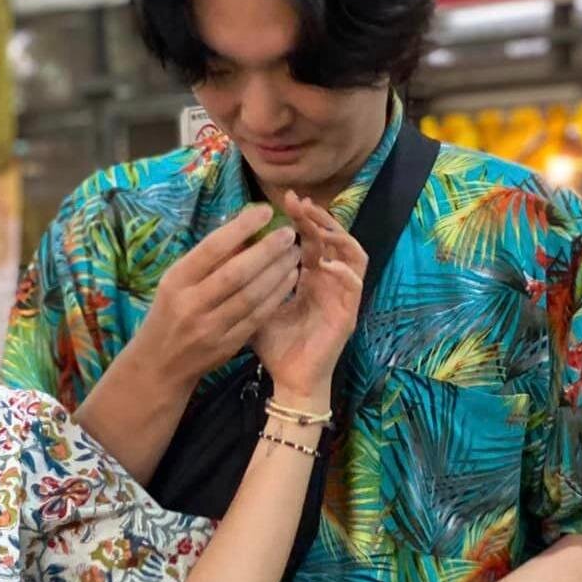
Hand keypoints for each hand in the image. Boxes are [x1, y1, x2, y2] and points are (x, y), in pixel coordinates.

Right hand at [129, 205, 303, 389]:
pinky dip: (276, 296)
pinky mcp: (227, 346)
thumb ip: (207, 260)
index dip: (241, 227)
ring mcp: (210, 328)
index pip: (212, 248)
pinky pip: (257, 318)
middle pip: (236, 273)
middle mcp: (191, 304)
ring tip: (294, 253)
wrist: (160, 364)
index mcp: (176, 280)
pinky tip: (289, 280)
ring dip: (278, 272)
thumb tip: (245, 227)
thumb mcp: (177, 282)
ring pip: (252, 296)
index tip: (265, 211)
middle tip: (289, 233)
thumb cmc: (171, 311)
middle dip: (267, 250)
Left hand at [253, 192, 367, 399]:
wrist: (291, 380)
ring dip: (336, 234)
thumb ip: (251, 283)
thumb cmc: (276, 346)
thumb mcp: (258, 306)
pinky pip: (355, 284)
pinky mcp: (349, 313)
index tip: (283, 201)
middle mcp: (330, 281)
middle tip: (298, 202)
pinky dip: (343, 270)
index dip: (301, 218)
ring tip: (316, 224)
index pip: (311, 238)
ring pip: (352, 253)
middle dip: (317, 217)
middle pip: (332, 238)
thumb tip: (227, 254)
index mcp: (311, 277)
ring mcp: (342, 296)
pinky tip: (325, 262)